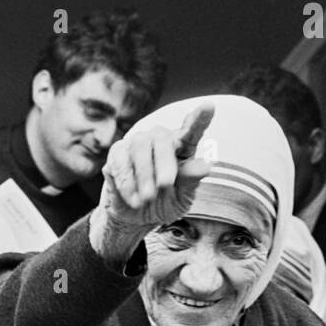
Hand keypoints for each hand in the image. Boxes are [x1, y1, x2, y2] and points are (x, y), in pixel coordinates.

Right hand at [89, 105, 214, 265]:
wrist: (137, 219)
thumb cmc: (165, 204)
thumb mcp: (182, 198)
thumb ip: (191, 181)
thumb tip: (206, 166)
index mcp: (182, 147)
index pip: (191, 130)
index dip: (199, 119)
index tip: (209, 106)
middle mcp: (159, 140)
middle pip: (161, 137)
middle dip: (164, 162)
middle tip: (165, 185)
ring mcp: (135, 144)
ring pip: (138, 145)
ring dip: (144, 174)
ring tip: (148, 199)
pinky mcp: (116, 155)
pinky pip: (119, 160)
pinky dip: (127, 182)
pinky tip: (134, 200)